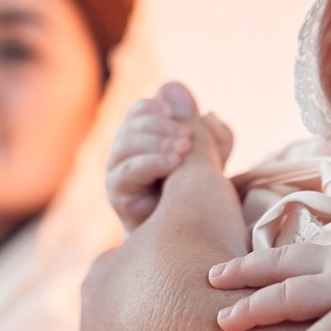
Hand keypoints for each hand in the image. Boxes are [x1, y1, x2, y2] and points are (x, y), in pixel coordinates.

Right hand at [104, 83, 232, 228]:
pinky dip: (150, 162)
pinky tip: (173, 164)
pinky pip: (127, 171)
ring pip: (125, 144)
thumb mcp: (212, 157)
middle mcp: (125, 151)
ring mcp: (117, 171)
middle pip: (131, 125)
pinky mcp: (118, 193)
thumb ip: (205, 129)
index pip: (140, 111)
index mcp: (144, 136)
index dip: (156, 108)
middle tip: (188, 138)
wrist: (185, 235)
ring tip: (183, 150)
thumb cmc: (197, 191)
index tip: (177, 115)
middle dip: (162, 127)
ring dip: (156, 142)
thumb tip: (180, 95)